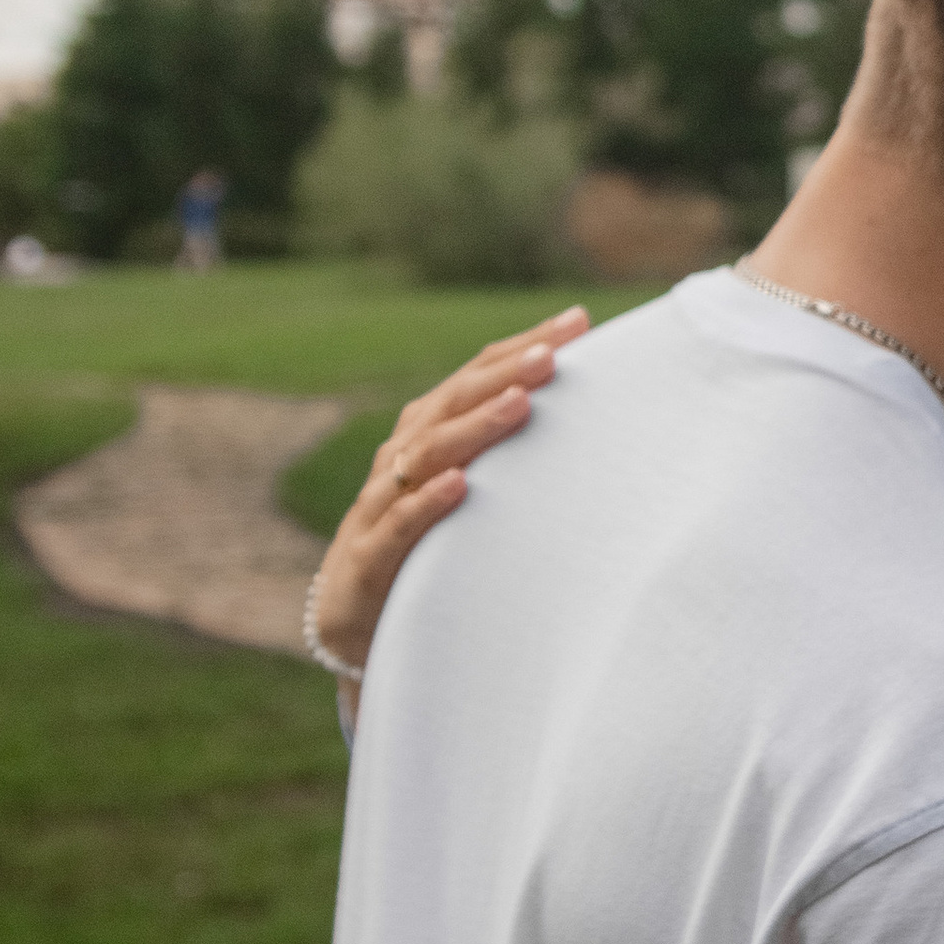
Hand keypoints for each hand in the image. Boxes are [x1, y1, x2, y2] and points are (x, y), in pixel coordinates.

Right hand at [310, 308, 589, 677]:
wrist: (351, 621)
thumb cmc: (427, 545)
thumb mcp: (471, 493)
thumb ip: (512, 454)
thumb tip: (592, 417)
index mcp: (430, 431)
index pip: (479, 375)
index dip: (525, 345)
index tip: (580, 322)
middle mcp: (404, 456)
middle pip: (454, 402)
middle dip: (506, 374)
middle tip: (554, 354)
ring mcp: (382, 503)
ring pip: (428, 454)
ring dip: (475, 426)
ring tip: (520, 402)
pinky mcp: (370, 557)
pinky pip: (399, 524)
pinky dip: (428, 501)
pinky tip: (460, 485)